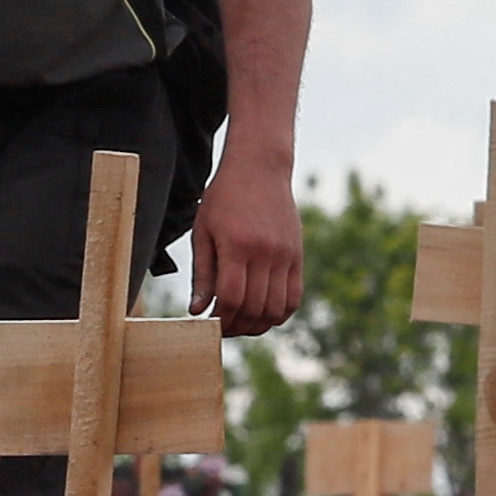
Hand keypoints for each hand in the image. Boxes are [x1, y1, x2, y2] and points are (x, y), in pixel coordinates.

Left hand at [192, 161, 300, 336]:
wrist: (260, 168)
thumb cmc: (224, 198)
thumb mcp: (203, 231)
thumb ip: (202, 273)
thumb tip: (198, 310)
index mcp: (237, 246)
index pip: (231, 298)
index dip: (221, 319)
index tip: (210, 323)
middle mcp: (264, 253)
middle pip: (254, 308)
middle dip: (237, 326)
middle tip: (224, 327)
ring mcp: (285, 255)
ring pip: (276, 310)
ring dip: (258, 325)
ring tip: (243, 323)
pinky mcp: (297, 256)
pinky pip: (294, 298)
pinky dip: (279, 314)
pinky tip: (263, 313)